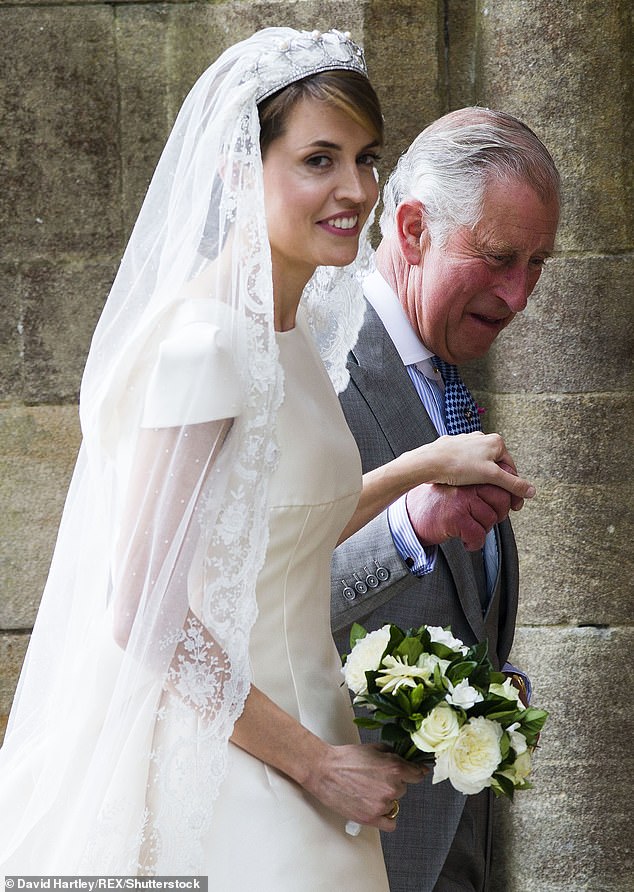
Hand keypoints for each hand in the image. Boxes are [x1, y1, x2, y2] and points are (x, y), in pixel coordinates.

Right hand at [303, 743, 425, 831]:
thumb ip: (392, 754)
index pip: (417, 774)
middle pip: (403, 788)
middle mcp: (391, 788)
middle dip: (393, 783)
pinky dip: (386, 817)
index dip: (416, 772)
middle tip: (376, 778)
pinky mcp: (371, 818)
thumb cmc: (345, 759)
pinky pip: (390, 823)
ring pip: (395, 803)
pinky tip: (377, 808)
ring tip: (369, 790)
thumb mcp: (373, 748)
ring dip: (386, 798)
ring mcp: (382, 805)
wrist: (324, 771)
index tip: (416, 773)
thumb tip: (402, 758)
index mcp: (394, 768)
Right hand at [406, 481, 512, 550]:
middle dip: (500, 514)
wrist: (410, 516)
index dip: (512, 496)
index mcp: (469, 476)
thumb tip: (510, 497)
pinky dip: (474, 543)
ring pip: (491, 519)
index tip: (515, 505)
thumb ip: (478, 488)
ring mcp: (461, 501)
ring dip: (483, 530)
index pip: (501, 482)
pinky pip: (478, 535)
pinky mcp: (455, 518)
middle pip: (502, 500)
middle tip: (488, 520)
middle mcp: (466, 485)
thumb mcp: (458, 489)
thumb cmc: (436, 504)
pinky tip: (466, 541)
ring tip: (471, 530)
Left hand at [422, 432, 535, 500]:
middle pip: (495, 466)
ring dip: (480, 479)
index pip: (510, 467)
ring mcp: (467, 442)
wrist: (428, 462)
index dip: (511, 486)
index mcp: (496, 441)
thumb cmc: (458, 465)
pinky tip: (461, 483)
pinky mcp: (453, 447)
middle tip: (491, 497)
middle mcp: (482, 438)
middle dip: (495, 482)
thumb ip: (512, 484)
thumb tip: (531, 491)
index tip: (509, 501)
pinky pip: (465, 463)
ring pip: (480, 465)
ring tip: (474, 490)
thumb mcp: (491, 477)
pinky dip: (466, 474)